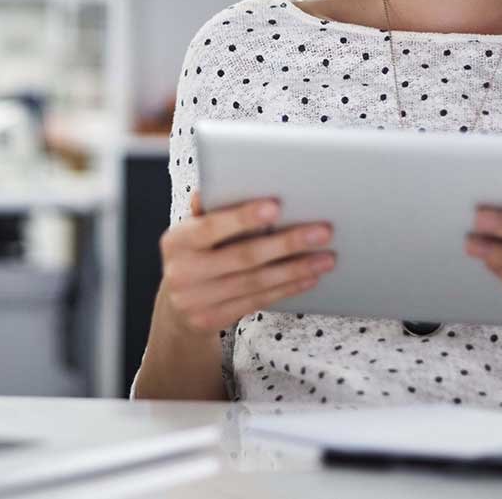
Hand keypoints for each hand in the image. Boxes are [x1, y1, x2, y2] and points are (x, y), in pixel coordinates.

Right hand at [157, 191, 335, 336]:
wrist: (175, 307)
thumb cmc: (195, 254)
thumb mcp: (193, 231)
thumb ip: (210, 210)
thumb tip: (225, 181)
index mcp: (176, 240)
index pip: (212, 226)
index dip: (243, 217)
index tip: (276, 206)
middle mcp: (182, 272)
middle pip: (243, 256)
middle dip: (287, 242)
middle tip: (323, 231)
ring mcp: (195, 301)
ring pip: (256, 282)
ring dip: (296, 269)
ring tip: (326, 257)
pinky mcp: (212, 320)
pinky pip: (258, 301)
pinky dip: (287, 288)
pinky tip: (309, 277)